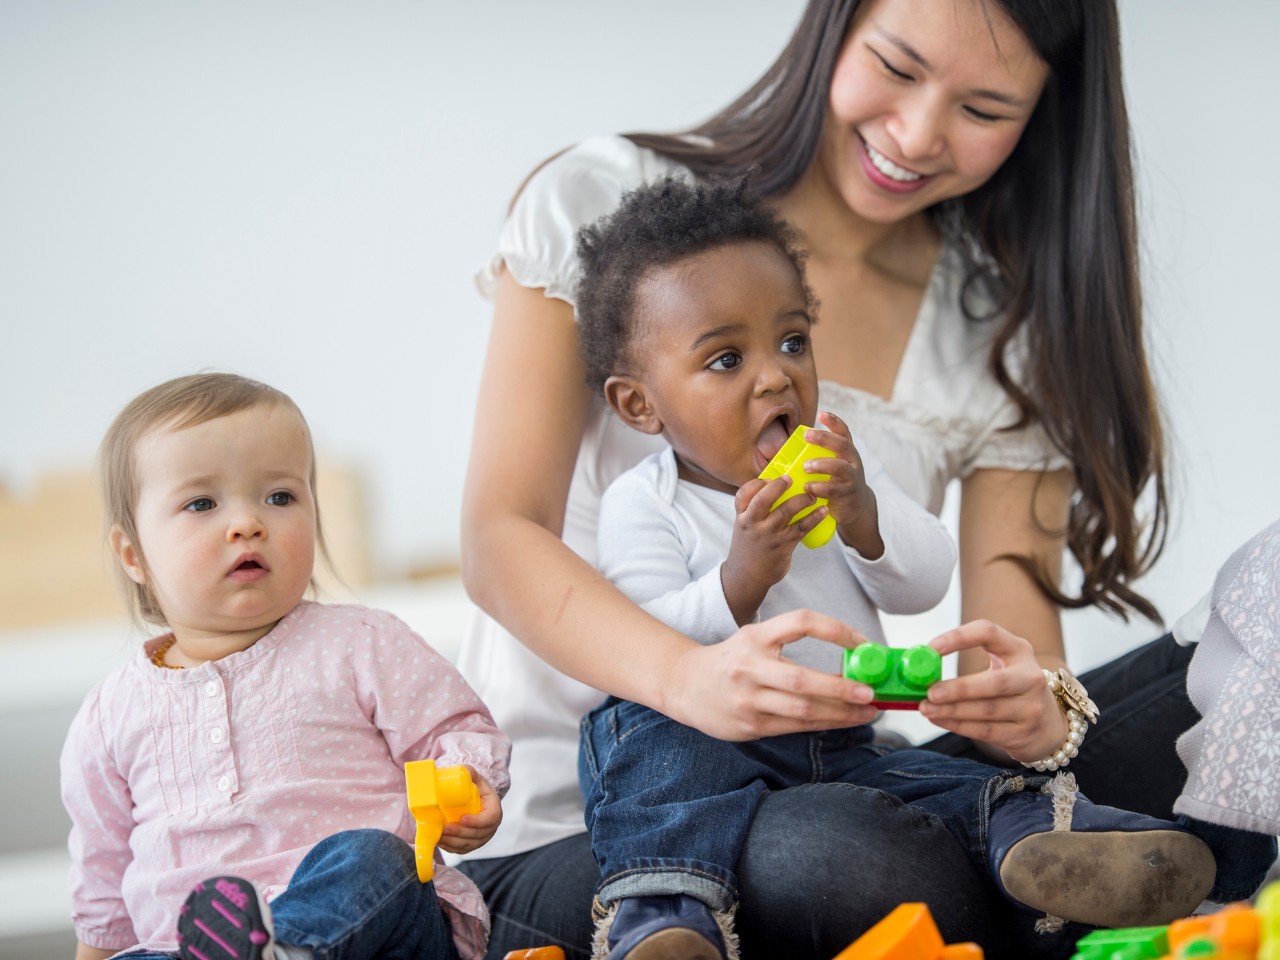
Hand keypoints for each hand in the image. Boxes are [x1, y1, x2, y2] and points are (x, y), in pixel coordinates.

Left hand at [439, 768, 502, 854]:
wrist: (474, 799)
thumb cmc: (475, 788)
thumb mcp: (475, 778)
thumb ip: (469, 773)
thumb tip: (462, 771)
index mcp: (494, 808)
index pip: (490, 818)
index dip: (477, 821)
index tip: (462, 818)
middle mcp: (491, 826)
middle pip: (478, 834)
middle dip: (460, 833)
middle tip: (445, 828)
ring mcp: (482, 837)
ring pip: (469, 844)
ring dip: (453, 842)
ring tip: (439, 836)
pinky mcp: (471, 843)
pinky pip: (463, 849)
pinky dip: (451, 848)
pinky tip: (441, 842)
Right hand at [663, 608, 880, 740]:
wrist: (685, 685)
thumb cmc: (731, 661)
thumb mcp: (754, 640)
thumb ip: (789, 643)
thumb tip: (849, 659)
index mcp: (754, 637)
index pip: (800, 622)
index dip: (835, 629)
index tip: (862, 641)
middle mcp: (749, 667)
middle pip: (802, 679)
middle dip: (841, 687)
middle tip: (870, 690)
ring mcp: (748, 700)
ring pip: (802, 709)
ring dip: (841, 713)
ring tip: (868, 711)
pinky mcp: (750, 725)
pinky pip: (795, 726)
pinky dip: (824, 723)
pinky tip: (843, 720)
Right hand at [721, 475, 826, 622]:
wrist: (747, 576)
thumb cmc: (749, 547)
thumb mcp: (744, 526)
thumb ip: (753, 509)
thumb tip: (774, 487)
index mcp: (742, 517)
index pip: (743, 494)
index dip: (756, 483)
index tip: (769, 478)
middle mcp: (752, 523)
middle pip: (764, 499)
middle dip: (778, 486)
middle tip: (791, 478)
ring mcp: (768, 534)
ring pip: (786, 511)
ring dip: (802, 500)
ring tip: (813, 495)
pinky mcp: (783, 545)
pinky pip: (801, 528)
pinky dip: (814, 517)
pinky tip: (823, 511)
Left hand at [801, 412, 882, 558]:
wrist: (855, 506)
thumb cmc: (836, 481)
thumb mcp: (832, 465)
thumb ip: (818, 456)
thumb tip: (786, 449)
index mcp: (847, 451)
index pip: (843, 432)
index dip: (834, 422)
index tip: (821, 414)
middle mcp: (852, 461)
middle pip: (842, 445)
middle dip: (824, 439)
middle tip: (807, 435)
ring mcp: (852, 477)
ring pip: (840, 467)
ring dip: (822, 465)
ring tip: (806, 466)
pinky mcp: (848, 494)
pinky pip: (835, 489)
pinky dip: (821, 488)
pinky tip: (808, 487)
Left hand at [918, 620, 1066, 762]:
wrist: (1048, 726)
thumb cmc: (1011, 688)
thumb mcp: (1002, 666)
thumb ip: (970, 661)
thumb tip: (920, 668)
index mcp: (1019, 650)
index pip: (988, 633)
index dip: (958, 637)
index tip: (931, 648)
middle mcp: (1030, 677)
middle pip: (993, 682)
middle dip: (958, 688)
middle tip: (929, 692)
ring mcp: (1031, 708)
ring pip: (986, 710)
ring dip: (951, 710)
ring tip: (925, 708)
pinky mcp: (1024, 734)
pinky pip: (985, 731)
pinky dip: (958, 725)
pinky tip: (939, 720)